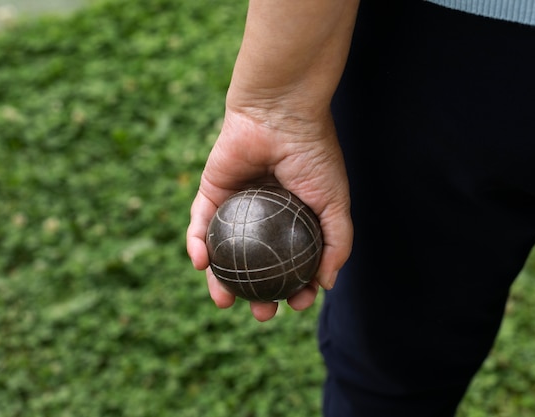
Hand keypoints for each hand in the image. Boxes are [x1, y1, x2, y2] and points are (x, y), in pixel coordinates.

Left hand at [186, 107, 352, 320]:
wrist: (280, 114)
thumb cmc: (313, 155)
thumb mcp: (336, 203)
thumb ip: (337, 243)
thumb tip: (327, 284)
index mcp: (294, 219)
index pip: (292, 263)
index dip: (294, 288)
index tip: (295, 304)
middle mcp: (264, 216)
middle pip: (256, 265)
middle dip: (257, 295)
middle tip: (261, 313)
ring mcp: (237, 206)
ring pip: (225, 251)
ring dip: (221, 281)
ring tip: (223, 302)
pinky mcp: (211, 191)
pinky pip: (200, 224)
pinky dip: (197, 245)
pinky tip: (200, 265)